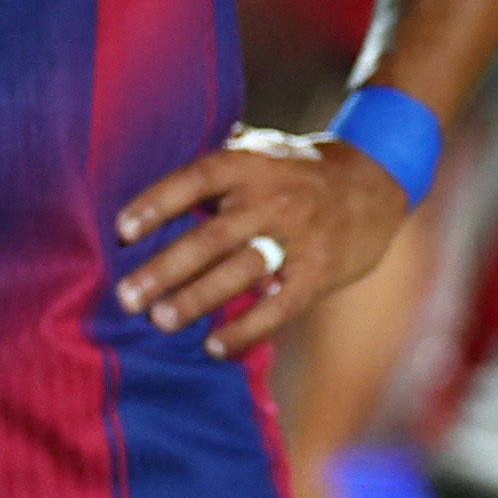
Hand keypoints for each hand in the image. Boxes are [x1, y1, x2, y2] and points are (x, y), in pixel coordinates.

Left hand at [113, 128, 413, 360]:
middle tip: (127, 296)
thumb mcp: (259, 149)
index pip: (197, 179)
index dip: (157, 203)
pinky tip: (213, 348)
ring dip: (197, 300)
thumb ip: (214, 162)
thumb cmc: (297, 169)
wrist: (375, 182)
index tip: (121, 231)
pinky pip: (278, 307)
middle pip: (212, 237)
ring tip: (160, 320)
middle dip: (165, 269)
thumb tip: (146, 161)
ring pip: (240, 273)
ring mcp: (298, 238)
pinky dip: (246, 330)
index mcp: (250, 163)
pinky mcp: (318, 273)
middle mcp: (272, 199)